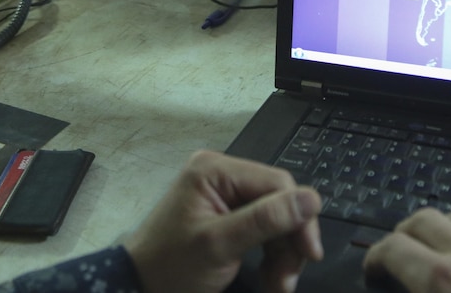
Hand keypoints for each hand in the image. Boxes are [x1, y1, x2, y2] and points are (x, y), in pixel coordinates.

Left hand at [126, 150, 321, 292]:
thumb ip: (266, 220)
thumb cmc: (170, 268)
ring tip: (278, 285)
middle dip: (288, 242)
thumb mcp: (220, 245)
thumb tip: (312, 199)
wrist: (138, 289)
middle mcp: (221, 174)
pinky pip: (262, 228)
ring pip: (275, 218)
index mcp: (215, 170)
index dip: (299, 217)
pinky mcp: (226, 214)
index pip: (277, 184)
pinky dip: (270, 254)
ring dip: (282, 253)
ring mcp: (223, 194)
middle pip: (278, 201)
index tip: (310, 254)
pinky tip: (271, 277)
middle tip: (288, 280)